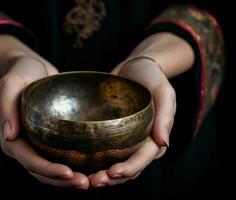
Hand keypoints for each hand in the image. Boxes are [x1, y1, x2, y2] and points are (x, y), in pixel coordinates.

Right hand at [0, 56, 88, 188]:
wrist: (32, 68)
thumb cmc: (20, 73)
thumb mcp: (9, 83)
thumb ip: (5, 107)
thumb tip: (9, 136)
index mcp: (11, 138)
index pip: (29, 161)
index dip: (48, 170)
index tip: (69, 173)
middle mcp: (23, 146)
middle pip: (41, 172)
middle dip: (62, 181)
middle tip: (85, 183)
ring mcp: (36, 144)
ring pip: (50, 169)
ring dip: (68, 179)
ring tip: (89, 182)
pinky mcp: (48, 140)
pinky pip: (58, 158)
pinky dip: (71, 166)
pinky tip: (88, 169)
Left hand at [89, 56, 175, 186]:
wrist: (134, 67)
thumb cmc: (151, 77)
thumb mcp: (163, 90)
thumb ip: (166, 115)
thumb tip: (164, 143)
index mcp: (155, 137)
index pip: (143, 159)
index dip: (129, 168)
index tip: (112, 173)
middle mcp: (141, 142)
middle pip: (129, 168)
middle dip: (113, 179)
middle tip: (94, 183)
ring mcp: (128, 140)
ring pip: (117, 165)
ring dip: (104, 176)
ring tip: (87, 181)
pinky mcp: (115, 135)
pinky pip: (107, 153)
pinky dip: (97, 163)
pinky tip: (83, 167)